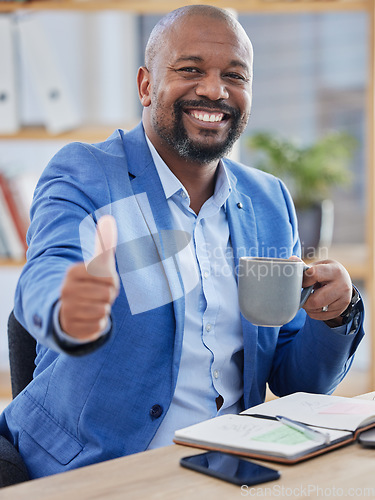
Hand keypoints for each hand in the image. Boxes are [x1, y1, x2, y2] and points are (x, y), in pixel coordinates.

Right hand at [59, 215, 119, 340]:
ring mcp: (66, 310)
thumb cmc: (88, 284)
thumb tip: (108, 220)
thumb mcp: (96, 264)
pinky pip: (98, 326)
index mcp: (72, 272)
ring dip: (103, 309)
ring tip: (93, 305)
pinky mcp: (71, 328)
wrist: (67, 310)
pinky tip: (88, 318)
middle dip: (108, 296)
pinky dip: (98, 324)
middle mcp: (66, 290)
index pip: (109, 277)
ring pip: (103, 310)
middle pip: (108, 295)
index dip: (112, 280)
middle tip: (98, 295)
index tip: (102, 281)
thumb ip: (103, 245)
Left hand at [301, 259, 352, 325]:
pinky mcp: (340, 310)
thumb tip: (291, 260)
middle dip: (304, 299)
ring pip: (316, 309)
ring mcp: (343, 300)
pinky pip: (320, 316)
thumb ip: (305, 266)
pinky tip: (314, 304)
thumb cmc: (327, 272)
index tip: (302, 281)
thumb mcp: (319, 266)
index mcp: (334, 271)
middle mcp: (342, 286)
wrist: (345, 282)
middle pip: (315, 300)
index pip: (313, 275)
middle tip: (302, 294)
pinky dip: (313, 312)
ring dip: (307, 306)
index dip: (303, 280)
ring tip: (308, 298)